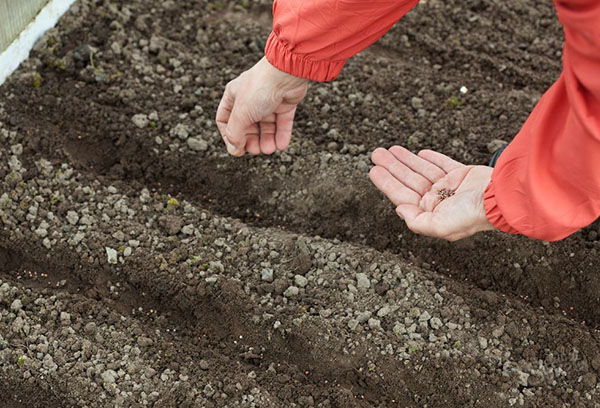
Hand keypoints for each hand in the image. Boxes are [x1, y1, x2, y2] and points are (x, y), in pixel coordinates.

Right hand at [216, 57, 308, 155]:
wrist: (286, 73)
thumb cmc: (260, 88)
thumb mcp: (241, 114)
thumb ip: (235, 133)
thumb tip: (234, 149)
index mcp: (234, 96)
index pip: (225, 120)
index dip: (229, 136)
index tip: (236, 148)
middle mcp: (250, 99)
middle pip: (247, 126)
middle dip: (251, 140)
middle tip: (255, 150)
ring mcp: (268, 101)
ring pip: (266, 126)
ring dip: (267, 140)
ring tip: (270, 149)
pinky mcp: (285, 104)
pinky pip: (281, 123)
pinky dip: (281, 135)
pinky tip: (281, 145)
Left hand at [369, 146, 495, 240]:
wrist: (501, 198)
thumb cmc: (472, 215)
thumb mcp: (440, 226)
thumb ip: (417, 221)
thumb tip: (399, 209)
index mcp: (431, 213)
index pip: (402, 195)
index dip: (386, 182)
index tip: (373, 170)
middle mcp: (438, 200)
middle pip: (408, 180)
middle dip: (392, 167)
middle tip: (376, 153)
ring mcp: (450, 187)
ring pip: (421, 170)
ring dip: (405, 160)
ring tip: (389, 149)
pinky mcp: (462, 174)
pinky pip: (442, 164)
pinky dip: (430, 158)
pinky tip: (418, 153)